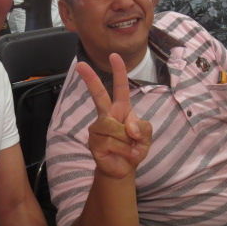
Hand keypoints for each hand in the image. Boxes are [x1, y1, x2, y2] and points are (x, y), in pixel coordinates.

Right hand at [77, 53, 151, 178]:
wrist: (123, 169)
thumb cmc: (134, 148)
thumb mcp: (146, 137)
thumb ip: (143, 127)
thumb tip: (129, 128)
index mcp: (121, 110)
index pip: (120, 88)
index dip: (119, 72)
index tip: (114, 56)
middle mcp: (107, 115)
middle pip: (98, 95)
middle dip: (90, 79)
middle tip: (80, 64)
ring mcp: (98, 128)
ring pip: (115, 127)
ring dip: (127, 141)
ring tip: (129, 149)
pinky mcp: (94, 142)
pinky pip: (112, 141)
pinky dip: (124, 150)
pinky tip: (123, 155)